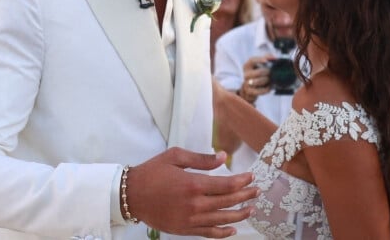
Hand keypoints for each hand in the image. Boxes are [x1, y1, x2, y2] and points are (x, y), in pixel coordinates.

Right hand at [126, 147, 256, 237]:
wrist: (132, 194)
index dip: (241, 181)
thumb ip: (201, 159)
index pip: (226, 185)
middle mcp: (194, 204)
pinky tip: (233, 229)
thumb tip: (223, 157)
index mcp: (193, 184)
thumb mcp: (176, 156)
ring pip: (221, 220)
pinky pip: (208, 233)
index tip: (251, 176)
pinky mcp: (184, 230)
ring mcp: (190, 220)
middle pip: (227, 202)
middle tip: (257, 191)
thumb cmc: (153, 171)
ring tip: (251, 209)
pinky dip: (222, 232)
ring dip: (239, 215)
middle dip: (245, 196)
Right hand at [238, 55, 273, 103]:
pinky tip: (270, 86)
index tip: (266, 61)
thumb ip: (266, 58)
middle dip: (268, 72)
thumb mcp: (259, 65)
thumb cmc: (256, 73)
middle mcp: (246, 74)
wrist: (249, 88)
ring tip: (272, 79)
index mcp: (247, 66)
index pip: (252, 60)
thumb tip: (274, 58)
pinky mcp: (250, 91)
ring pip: (260, 81)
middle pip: (259, 72)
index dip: (259, 60)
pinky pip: (261, 90)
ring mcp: (246, 83)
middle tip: (273, 72)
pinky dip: (267, 88)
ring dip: (268, 80)